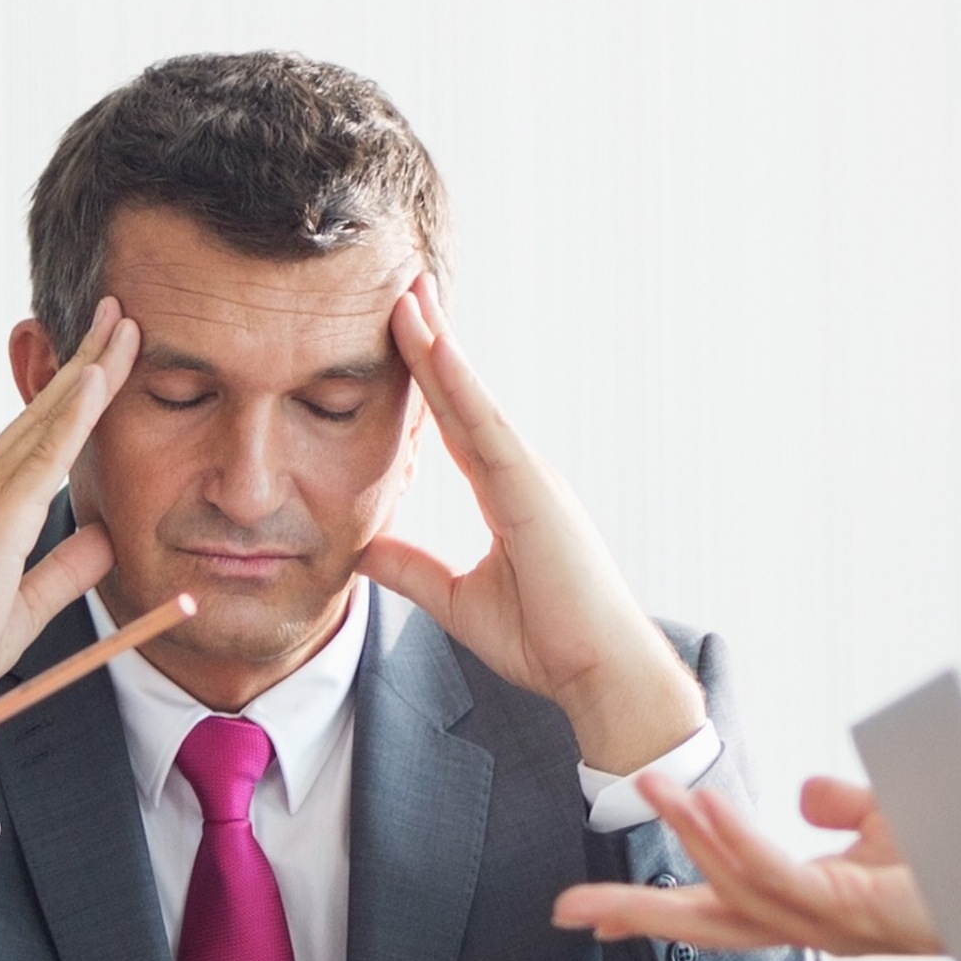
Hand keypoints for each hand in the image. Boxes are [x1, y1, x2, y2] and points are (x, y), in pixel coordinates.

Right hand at [0, 298, 136, 752]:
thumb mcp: (27, 604)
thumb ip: (66, 568)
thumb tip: (104, 537)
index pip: (40, 436)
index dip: (76, 394)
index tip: (107, 355)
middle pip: (44, 412)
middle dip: (86, 360)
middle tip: (118, 312)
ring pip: (45, 419)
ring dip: (88, 370)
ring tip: (120, 324)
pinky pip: (41, 454)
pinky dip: (71, 414)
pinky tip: (97, 380)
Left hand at [360, 279, 706, 772]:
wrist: (599, 674)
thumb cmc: (546, 642)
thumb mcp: (456, 602)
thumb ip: (411, 571)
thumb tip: (361, 550)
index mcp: (508, 494)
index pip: (455, 422)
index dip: (428, 376)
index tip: (403, 329)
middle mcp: (521, 474)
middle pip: (464, 396)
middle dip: (433, 340)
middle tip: (404, 286)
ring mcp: (531, 477)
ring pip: (473, 400)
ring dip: (440, 346)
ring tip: (408, 296)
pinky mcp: (534, 491)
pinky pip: (488, 428)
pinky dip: (460, 385)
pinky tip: (434, 347)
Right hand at [554, 774, 939, 959]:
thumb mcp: (885, 823)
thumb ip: (842, 809)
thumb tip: (807, 792)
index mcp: (804, 908)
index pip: (712, 911)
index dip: (652, 911)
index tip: (587, 917)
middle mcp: (810, 924)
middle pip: (704, 922)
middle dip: (634, 915)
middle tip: (566, 911)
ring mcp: (831, 922)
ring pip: (736, 885)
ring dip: (687, 834)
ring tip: (648, 787)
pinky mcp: (857, 907)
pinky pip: (780, 874)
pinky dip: (736, 842)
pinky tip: (706, 808)